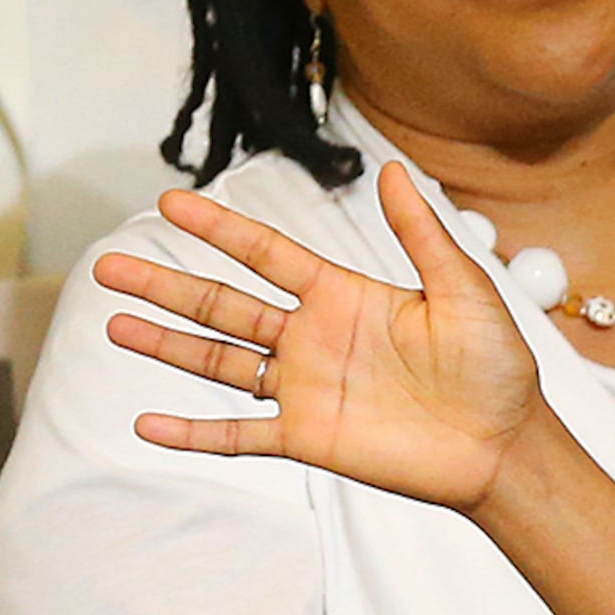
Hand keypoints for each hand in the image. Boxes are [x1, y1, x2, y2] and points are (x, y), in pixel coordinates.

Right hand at [109, 165, 546, 510]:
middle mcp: (313, 338)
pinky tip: (147, 424)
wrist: (506, 446)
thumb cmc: (495, 368)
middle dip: (167, 285)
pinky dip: (194, 433)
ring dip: (167, 345)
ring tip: (115, 324)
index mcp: (343, 296)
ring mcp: (305, 388)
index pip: (266, 254)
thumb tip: (391, 169)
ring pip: (219, 362)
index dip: (219, 228)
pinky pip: (239, 434)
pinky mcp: (309, 437)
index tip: (170, 201)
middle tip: (108, 266)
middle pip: (224, 304)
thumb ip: (421, 233)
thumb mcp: (462, 290)